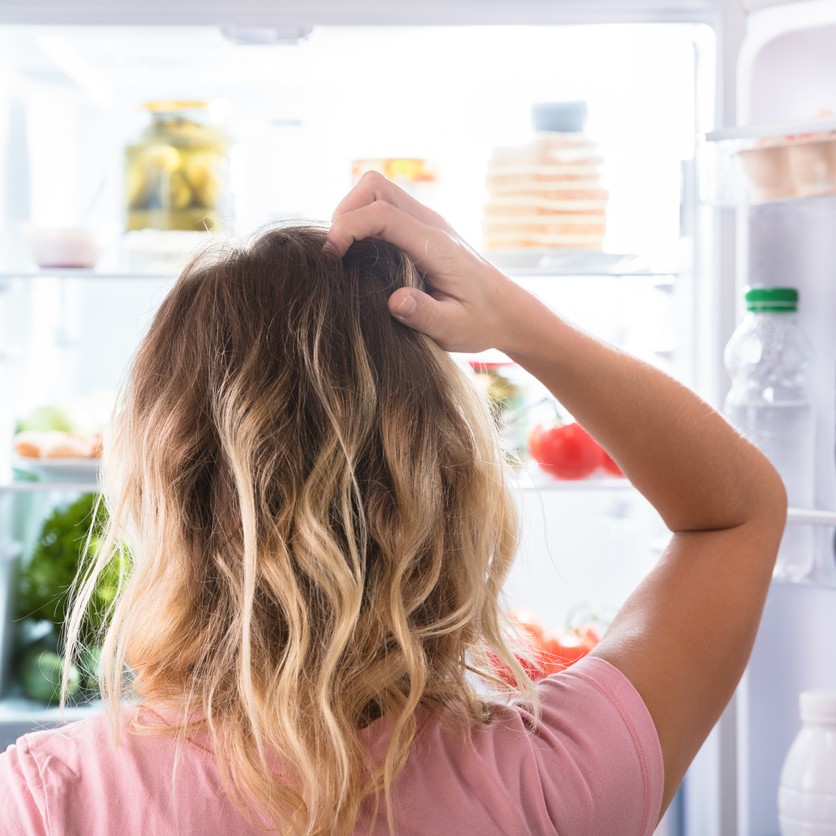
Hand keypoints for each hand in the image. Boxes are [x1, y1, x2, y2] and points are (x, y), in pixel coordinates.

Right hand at [325, 172, 522, 353]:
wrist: (508, 311)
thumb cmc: (481, 322)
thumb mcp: (454, 329)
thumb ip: (424, 315)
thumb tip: (394, 301)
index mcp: (437, 246)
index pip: (383, 215)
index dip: (348, 228)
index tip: (330, 257)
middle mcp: (431, 225)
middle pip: (375, 187)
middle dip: (345, 212)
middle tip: (334, 253)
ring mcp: (427, 222)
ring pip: (378, 190)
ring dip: (352, 213)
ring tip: (342, 253)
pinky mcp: (422, 228)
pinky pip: (385, 207)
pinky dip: (363, 220)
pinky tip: (360, 255)